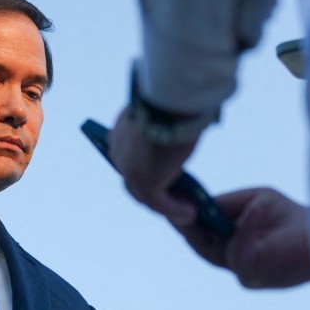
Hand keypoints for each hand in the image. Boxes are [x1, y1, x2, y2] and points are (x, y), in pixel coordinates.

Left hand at [109, 108, 198, 222]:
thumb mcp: (164, 113)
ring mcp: (128, 169)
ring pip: (145, 195)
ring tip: (187, 209)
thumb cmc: (173, 99)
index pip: (129, 157)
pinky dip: (175, 210)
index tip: (165, 180)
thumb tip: (180, 130)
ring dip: (167, 205)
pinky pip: (159, 204)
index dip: (146, 171)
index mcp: (121, 130)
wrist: (171, 98)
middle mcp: (118, 151)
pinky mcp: (144, 182)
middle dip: (155, 191)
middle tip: (177, 200)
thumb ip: (164, 127)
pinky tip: (192, 211)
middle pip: (134, 180)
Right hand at [175, 187, 309, 288]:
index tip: (170, 197)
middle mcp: (234, 258)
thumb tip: (200, 203)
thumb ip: (226, 204)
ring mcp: (241, 270)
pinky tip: (255, 211)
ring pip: (209, 250)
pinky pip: (236, 251)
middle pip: (197, 243)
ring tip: (197, 204)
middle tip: (172, 201)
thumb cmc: (294, 218)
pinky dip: (246, 229)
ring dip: (207, 225)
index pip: (199, 231)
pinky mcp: (251, 275)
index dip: (183, 216)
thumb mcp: (255, 201)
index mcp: (233, 241)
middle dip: (184, 223)